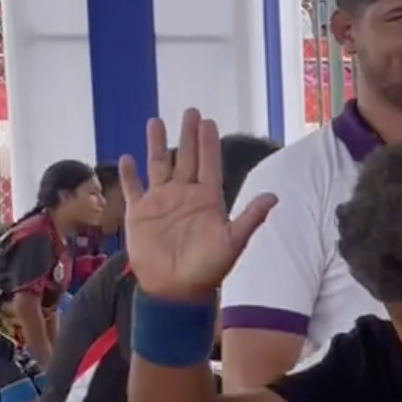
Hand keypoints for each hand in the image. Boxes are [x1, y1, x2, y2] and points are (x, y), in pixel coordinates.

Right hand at [119, 109, 275, 302]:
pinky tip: (127, 157)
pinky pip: (133, 188)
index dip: (208, 143)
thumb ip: (250, 218)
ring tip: (156, 121)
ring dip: (157, 145)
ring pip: (159, 165)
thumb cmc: (207, 269)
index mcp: (207, 200)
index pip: (209, 164)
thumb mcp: (232, 242)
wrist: (175, 290)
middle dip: (188, 135)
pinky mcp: (140, 213)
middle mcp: (184, 196)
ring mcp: (161, 202)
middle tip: (191, 111)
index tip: (208, 121)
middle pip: (187, 158)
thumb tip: (274, 196)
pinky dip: (129, 173)